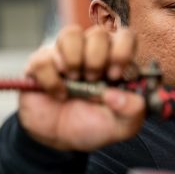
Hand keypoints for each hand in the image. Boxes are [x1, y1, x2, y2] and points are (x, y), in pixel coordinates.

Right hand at [18, 25, 144, 151]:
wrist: (60, 140)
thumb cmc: (94, 125)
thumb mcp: (122, 126)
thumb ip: (133, 111)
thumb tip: (119, 94)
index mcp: (115, 61)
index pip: (125, 36)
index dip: (122, 51)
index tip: (114, 75)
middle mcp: (91, 52)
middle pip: (98, 33)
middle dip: (97, 59)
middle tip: (92, 80)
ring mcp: (65, 55)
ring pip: (70, 34)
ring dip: (74, 60)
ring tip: (74, 81)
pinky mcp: (41, 63)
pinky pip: (44, 59)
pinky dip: (51, 80)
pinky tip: (58, 94)